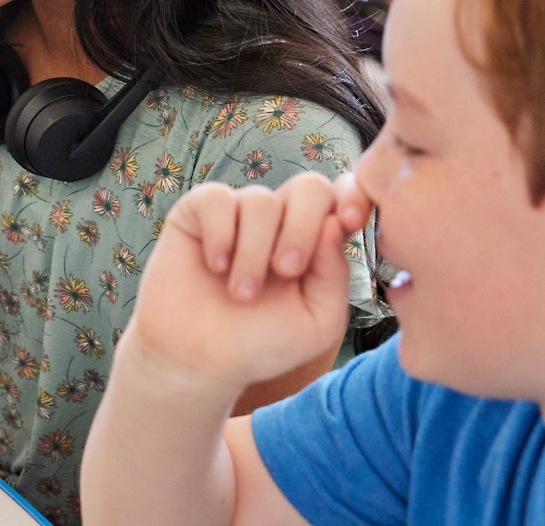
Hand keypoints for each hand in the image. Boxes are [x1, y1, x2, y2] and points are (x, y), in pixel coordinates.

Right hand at [125, 172, 369, 396]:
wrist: (198, 361)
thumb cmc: (260, 344)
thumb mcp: (317, 321)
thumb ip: (334, 276)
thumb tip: (332, 224)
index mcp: (316, 242)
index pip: (342, 196)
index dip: (352, 196)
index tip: (349, 220)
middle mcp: (279, 221)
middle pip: (308, 186)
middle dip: (302, 227)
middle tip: (286, 271)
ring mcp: (237, 214)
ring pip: (261, 200)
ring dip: (254, 251)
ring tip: (241, 293)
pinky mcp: (195, 214)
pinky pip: (216, 198)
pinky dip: (220, 233)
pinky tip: (215, 267)